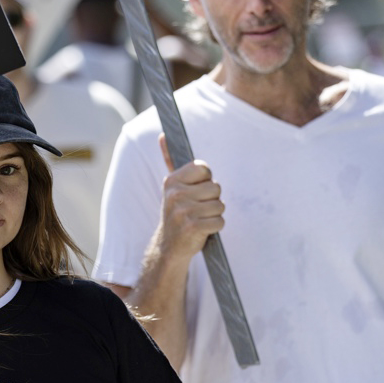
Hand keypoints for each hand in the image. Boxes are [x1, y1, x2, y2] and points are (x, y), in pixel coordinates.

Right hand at [157, 133, 224, 259]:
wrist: (169, 247)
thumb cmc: (177, 213)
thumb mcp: (172, 187)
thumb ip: (170, 160)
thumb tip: (163, 135)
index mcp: (172, 181)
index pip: (204, 169)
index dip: (206, 181)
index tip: (195, 192)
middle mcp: (175, 194)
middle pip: (215, 187)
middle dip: (212, 200)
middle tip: (197, 209)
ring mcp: (183, 211)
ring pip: (220, 205)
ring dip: (214, 214)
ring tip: (200, 219)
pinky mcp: (192, 227)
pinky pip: (220, 221)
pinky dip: (215, 227)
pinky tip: (202, 230)